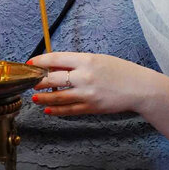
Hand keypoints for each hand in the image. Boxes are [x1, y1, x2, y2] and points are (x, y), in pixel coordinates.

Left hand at [28, 51, 162, 116]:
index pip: (56, 59)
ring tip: (34, 97)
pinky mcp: (91, 107)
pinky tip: (48, 110)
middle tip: (29, 82)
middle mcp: (84, 76)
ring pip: (58, 97)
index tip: (30, 63)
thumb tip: (56, 67)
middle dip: (38, 81)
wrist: (139, 88)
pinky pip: (69, 110)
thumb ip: (77, 63)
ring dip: (43, 98)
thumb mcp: (98, 59)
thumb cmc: (120, 71)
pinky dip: (56, 111)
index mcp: (86, 60)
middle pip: (53, 79)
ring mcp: (87, 94)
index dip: (40, 61)